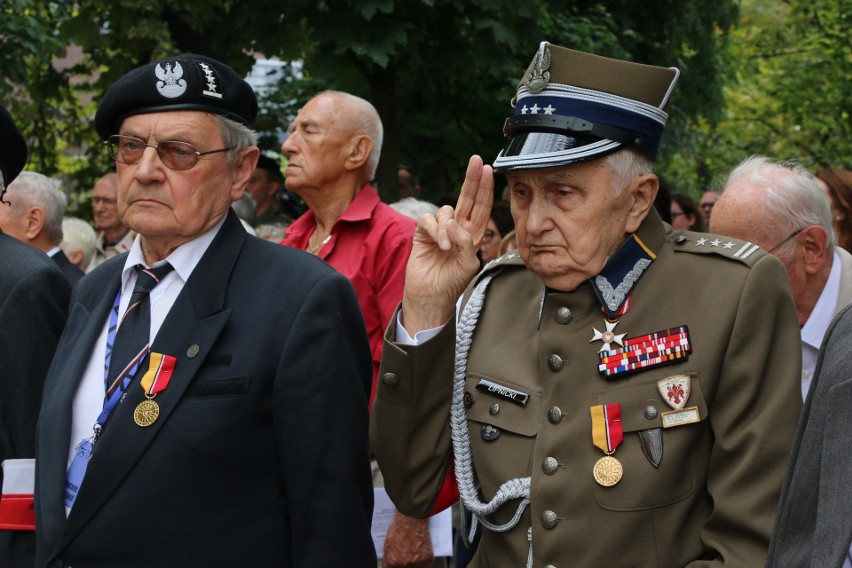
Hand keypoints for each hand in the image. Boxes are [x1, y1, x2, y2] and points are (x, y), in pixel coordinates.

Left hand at [383, 513, 434, 567]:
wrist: (412, 517)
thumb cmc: (400, 527)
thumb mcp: (388, 543)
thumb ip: (390, 557)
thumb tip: (392, 563)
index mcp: (391, 561)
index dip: (396, 566)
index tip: (398, 563)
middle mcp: (403, 564)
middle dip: (406, 564)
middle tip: (408, 555)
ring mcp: (416, 563)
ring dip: (416, 563)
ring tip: (415, 552)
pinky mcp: (427, 559)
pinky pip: (426, 564)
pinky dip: (425, 558)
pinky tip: (422, 550)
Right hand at [401, 155, 493, 334]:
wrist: (430, 297)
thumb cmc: (452, 284)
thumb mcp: (469, 264)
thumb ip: (466, 242)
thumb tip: (454, 222)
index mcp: (472, 235)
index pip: (481, 207)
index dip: (485, 188)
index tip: (488, 169)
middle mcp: (457, 229)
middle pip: (466, 198)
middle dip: (472, 179)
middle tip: (476, 161)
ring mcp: (439, 230)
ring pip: (446, 211)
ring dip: (448, 227)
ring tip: (447, 248)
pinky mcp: (422, 233)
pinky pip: (429, 220)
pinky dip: (435, 230)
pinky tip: (438, 244)